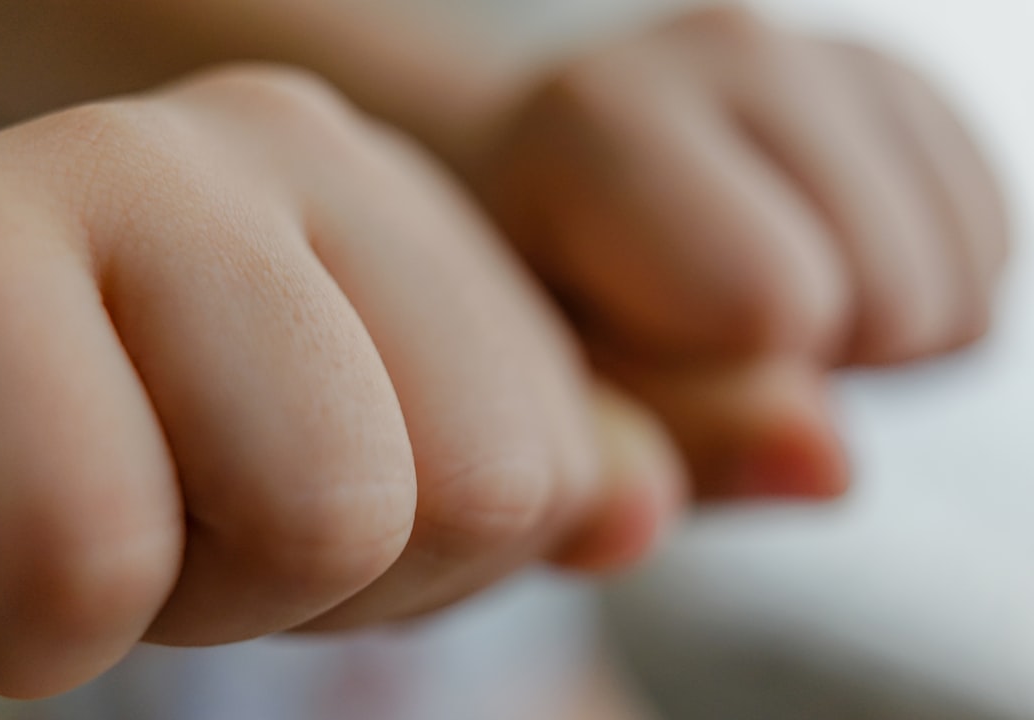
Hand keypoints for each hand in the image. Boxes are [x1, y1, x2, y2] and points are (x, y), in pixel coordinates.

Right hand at [0, 65, 679, 698]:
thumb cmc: (124, 449)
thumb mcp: (381, 464)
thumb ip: (600, 451)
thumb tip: (835, 453)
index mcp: (384, 195)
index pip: (539, 461)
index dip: (403, 561)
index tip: (265, 502)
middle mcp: (271, 144)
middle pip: (467, 487)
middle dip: (310, 575)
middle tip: (173, 513)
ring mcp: (125, 172)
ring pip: (320, 512)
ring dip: (188, 594)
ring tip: (88, 502)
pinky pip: (87, 558)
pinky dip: (30, 621)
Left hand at [473, 6, 1009, 497]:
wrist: (539, 187)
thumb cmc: (538, 302)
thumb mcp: (559, 395)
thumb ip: (668, 437)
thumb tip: (834, 465)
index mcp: (600, 119)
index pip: (770, 303)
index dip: (726, 388)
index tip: (646, 356)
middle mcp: (727, 46)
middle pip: (897, 298)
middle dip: (814, 366)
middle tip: (704, 337)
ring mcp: (825, 51)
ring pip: (965, 279)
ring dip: (871, 335)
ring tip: (751, 307)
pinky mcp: (894, 80)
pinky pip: (989, 244)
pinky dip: (915, 293)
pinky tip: (812, 270)